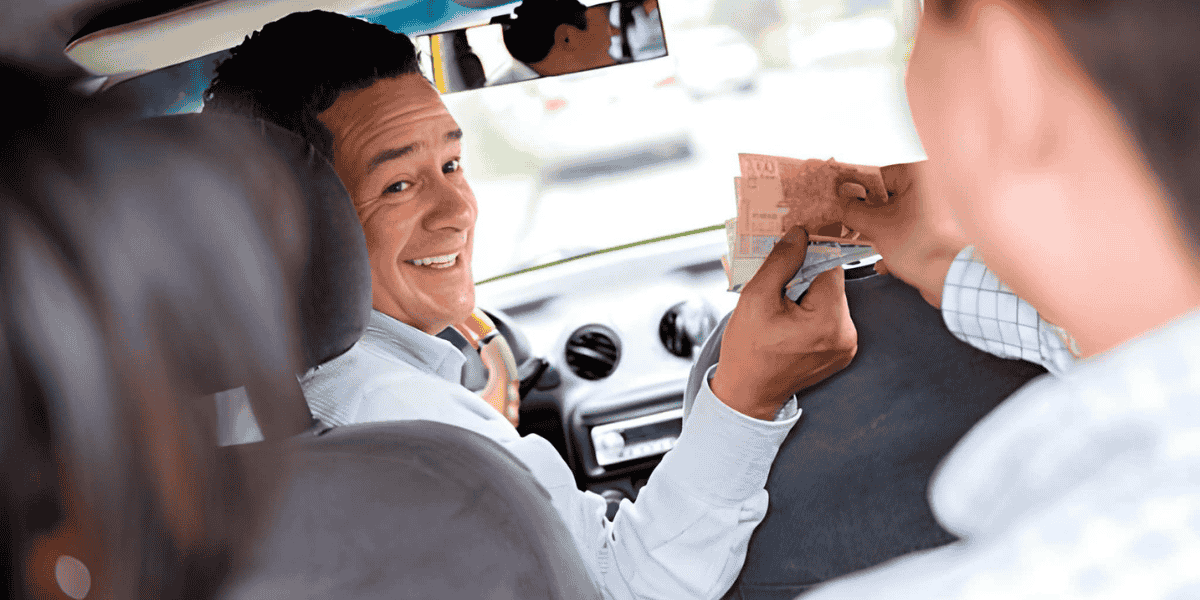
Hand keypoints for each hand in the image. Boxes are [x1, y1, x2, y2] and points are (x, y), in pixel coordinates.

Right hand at [711, 226, 857, 419]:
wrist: (748, 393)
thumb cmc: (747, 350)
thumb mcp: (755, 299)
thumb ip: (780, 262)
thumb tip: (799, 233)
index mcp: (828, 321)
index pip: (829, 266)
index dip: (809, 252)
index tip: (791, 246)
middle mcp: (846, 334)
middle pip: (831, 283)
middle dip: (804, 276)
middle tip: (777, 282)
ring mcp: (847, 345)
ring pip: (830, 298)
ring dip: (808, 293)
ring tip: (781, 305)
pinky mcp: (842, 351)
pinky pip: (830, 316)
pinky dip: (812, 311)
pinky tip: (789, 319)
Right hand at [841, 161, 969, 307]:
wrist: (955, 280)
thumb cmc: (927, 249)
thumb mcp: (876, 227)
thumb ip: (853, 210)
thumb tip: (842, 202)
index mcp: (921, 174)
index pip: (877, 174)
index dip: (856, 191)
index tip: (842, 201)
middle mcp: (935, 184)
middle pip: (889, 195)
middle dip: (870, 215)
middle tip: (852, 225)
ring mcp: (942, 206)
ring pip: (901, 213)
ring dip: (883, 231)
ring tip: (871, 245)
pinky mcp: (945, 227)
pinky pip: (915, 227)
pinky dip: (901, 241)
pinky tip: (888, 261)